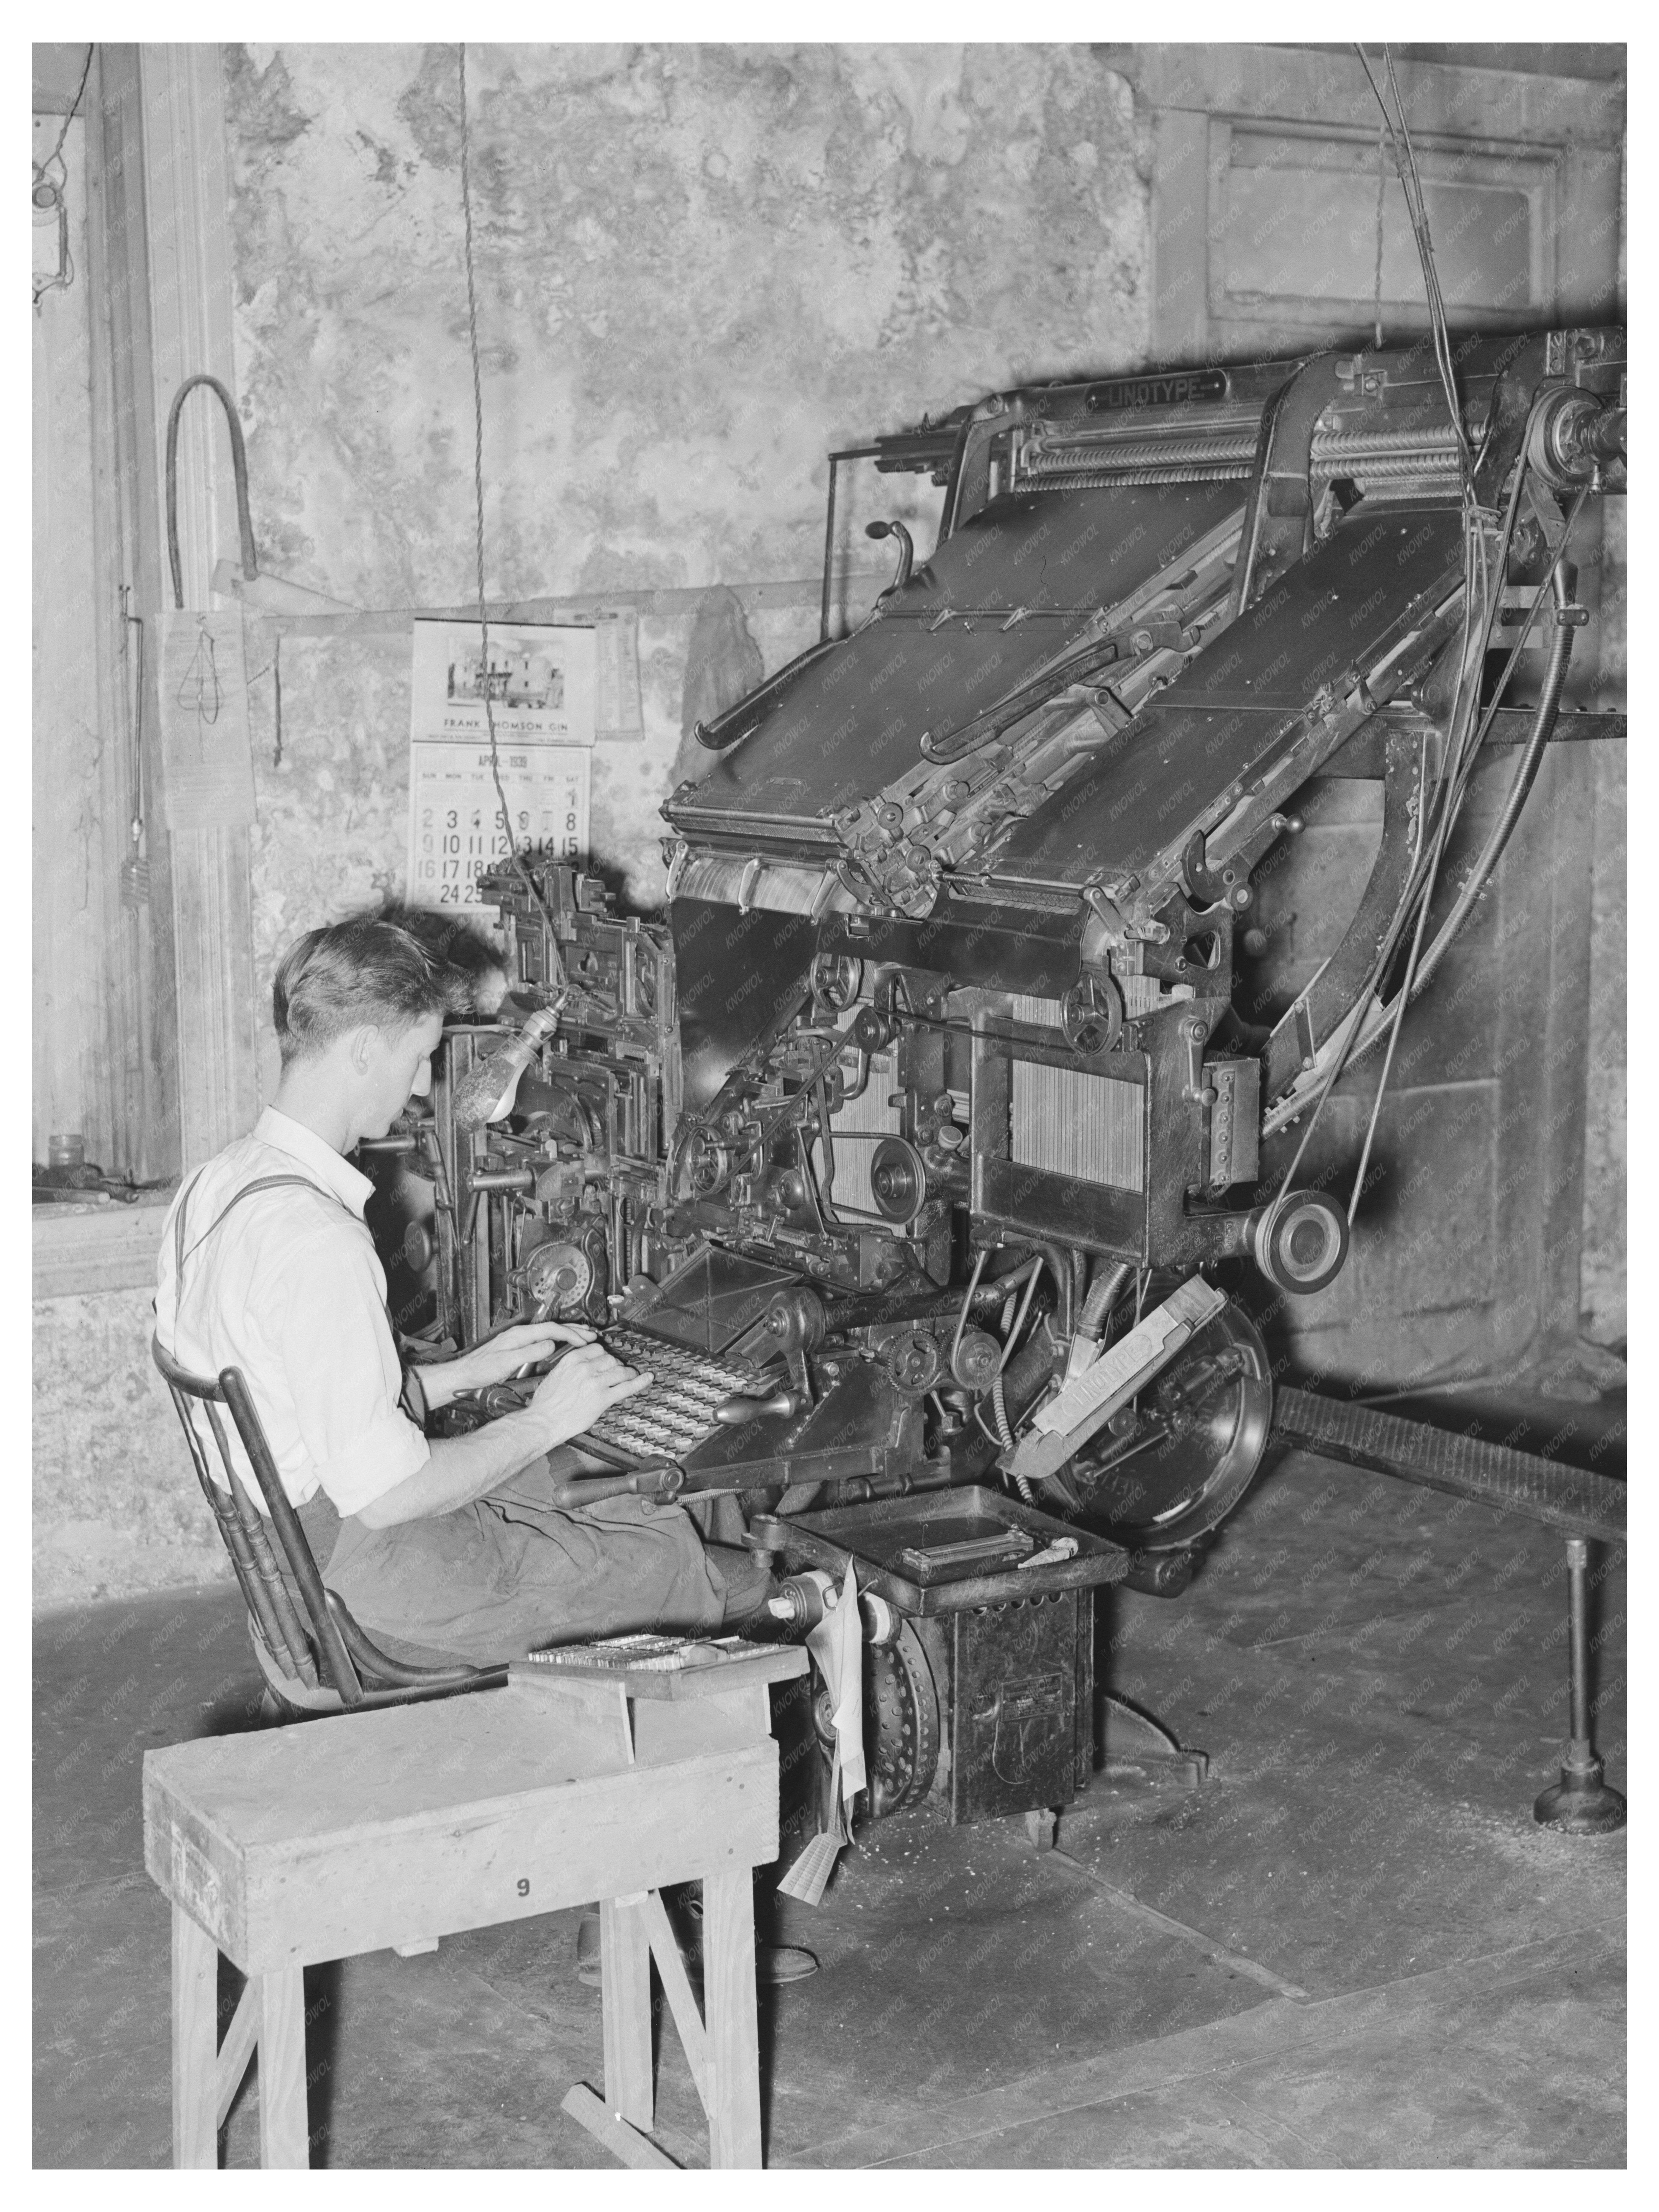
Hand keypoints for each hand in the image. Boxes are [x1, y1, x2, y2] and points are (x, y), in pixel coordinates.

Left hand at [429, 1320, 595, 1406]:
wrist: (464, 1375)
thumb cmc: (481, 1370)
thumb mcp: (505, 1362)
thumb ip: (529, 1352)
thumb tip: (549, 1344)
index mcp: (519, 1335)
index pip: (550, 1329)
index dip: (570, 1334)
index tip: (584, 1341)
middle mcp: (520, 1334)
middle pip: (552, 1327)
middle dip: (574, 1330)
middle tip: (592, 1335)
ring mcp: (519, 1339)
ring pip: (549, 1332)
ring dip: (567, 1334)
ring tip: (584, 1337)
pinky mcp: (518, 1346)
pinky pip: (544, 1339)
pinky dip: (557, 1340)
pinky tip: (562, 1346)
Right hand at [527, 1342, 651, 1446]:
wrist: (544, 1421)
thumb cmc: (545, 1403)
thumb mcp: (555, 1375)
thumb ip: (571, 1367)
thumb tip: (583, 1365)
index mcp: (572, 1359)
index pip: (597, 1349)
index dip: (604, 1356)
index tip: (606, 1360)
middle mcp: (586, 1368)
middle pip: (611, 1359)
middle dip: (616, 1365)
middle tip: (618, 1371)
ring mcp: (596, 1383)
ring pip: (621, 1370)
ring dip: (628, 1373)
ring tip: (632, 1375)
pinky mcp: (603, 1398)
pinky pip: (627, 1387)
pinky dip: (640, 1381)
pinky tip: (647, 1378)